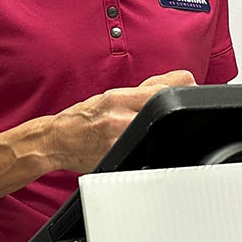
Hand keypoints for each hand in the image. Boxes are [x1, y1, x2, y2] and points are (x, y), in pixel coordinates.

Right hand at [47, 69, 196, 173]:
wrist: (58, 140)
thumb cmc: (83, 118)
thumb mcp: (111, 97)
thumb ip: (144, 90)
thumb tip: (179, 82)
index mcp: (118, 98)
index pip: (164, 89)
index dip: (181, 90)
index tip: (184, 94)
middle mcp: (118, 118)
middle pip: (166, 110)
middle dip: (174, 113)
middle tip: (174, 117)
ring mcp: (119, 141)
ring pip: (159, 133)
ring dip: (164, 132)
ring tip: (156, 132)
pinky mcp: (117, 159)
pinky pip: (146, 153)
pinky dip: (152, 149)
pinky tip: (146, 147)